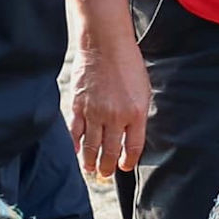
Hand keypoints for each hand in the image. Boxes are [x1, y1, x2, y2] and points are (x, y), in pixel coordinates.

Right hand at [72, 25, 150, 178]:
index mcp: (136, 114)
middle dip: (108, 167)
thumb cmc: (128, 64)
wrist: (105, 45)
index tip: (125, 167)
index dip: (128, 161)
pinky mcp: (78, 105)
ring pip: (91, 146)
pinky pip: (75, 131)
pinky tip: (76, 152)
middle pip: (111, 152)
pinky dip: (75, 144)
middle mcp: (115, 116)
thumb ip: (137, 115)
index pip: (133, 148)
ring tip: (91, 169)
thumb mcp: (143, 90)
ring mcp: (95, 112)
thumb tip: (131, 136)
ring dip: (90, 161)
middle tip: (105, 174)